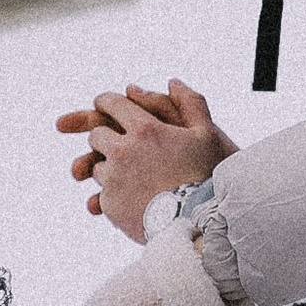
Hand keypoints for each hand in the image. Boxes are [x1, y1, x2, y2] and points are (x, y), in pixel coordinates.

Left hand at [56, 77, 234, 239]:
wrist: (200, 223)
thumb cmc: (208, 176)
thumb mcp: (207, 135)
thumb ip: (190, 103)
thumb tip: (172, 82)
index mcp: (144, 130)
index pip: (112, 104)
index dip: (106, 102)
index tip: (104, 105)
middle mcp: (123, 152)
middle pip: (97, 135)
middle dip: (106, 137)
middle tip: (120, 144)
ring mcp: (113, 180)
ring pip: (97, 167)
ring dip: (110, 168)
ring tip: (132, 178)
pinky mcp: (110, 205)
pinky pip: (101, 195)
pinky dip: (114, 194)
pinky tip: (133, 199)